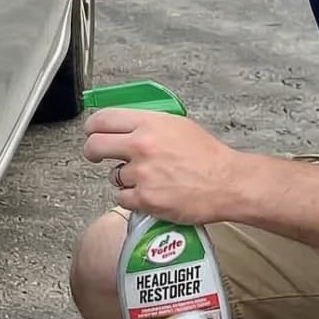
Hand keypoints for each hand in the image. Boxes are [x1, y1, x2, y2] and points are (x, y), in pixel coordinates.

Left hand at [82, 109, 242, 224]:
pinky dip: (132, 198)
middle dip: (92, 152)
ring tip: (147, 178)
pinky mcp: (145, 199)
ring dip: (123, 179)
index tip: (92, 133)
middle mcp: (141, 146)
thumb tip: (124, 127)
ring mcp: (141, 174)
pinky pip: (122, 198)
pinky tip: (150, 193)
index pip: (103, 119)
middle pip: (95, 146)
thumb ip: (147, 124)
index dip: (92, 128)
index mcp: (149, 123)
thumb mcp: (177, 125)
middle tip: (98, 156)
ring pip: (112, 176)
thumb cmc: (207, 155)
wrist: (226, 182)